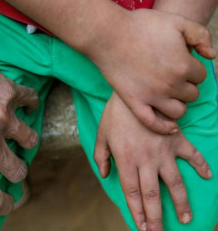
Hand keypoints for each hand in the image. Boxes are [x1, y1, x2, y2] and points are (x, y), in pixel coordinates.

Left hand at [0, 48, 39, 214]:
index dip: (3, 204)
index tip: (7, 201)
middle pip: (18, 170)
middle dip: (16, 170)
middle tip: (11, 162)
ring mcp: (2, 117)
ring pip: (31, 139)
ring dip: (25, 140)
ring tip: (17, 133)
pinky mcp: (8, 92)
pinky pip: (32, 101)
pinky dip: (30, 104)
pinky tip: (24, 105)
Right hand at [87, 9, 215, 133]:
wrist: (109, 35)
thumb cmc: (141, 26)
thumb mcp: (177, 21)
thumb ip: (200, 35)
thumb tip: (211, 55)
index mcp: (184, 65)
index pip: (201, 75)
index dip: (192, 68)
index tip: (180, 62)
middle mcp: (171, 84)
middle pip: (192, 94)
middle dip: (186, 86)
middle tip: (173, 77)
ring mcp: (152, 96)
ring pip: (178, 111)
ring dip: (178, 104)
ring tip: (170, 95)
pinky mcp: (134, 102)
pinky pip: (153, 123)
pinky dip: (164, 127)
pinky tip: (170, 127)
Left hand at [94, 92, 211, 230]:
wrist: (133, 90)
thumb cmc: (115, 113)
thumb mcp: (101, 133)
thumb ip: (101, 155)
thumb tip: (104, 174)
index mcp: (127, 160)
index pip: (132, 193)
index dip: (137, 212)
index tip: (141, 228)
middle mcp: (147, 160)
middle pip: (151, 195)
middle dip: (155, 218)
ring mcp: (164, 151)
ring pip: (174, 183)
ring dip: (181, 202)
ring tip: (186, 219)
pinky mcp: (177, 139)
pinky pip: (192, 154)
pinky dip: (202, 164)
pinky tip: (208, 176)